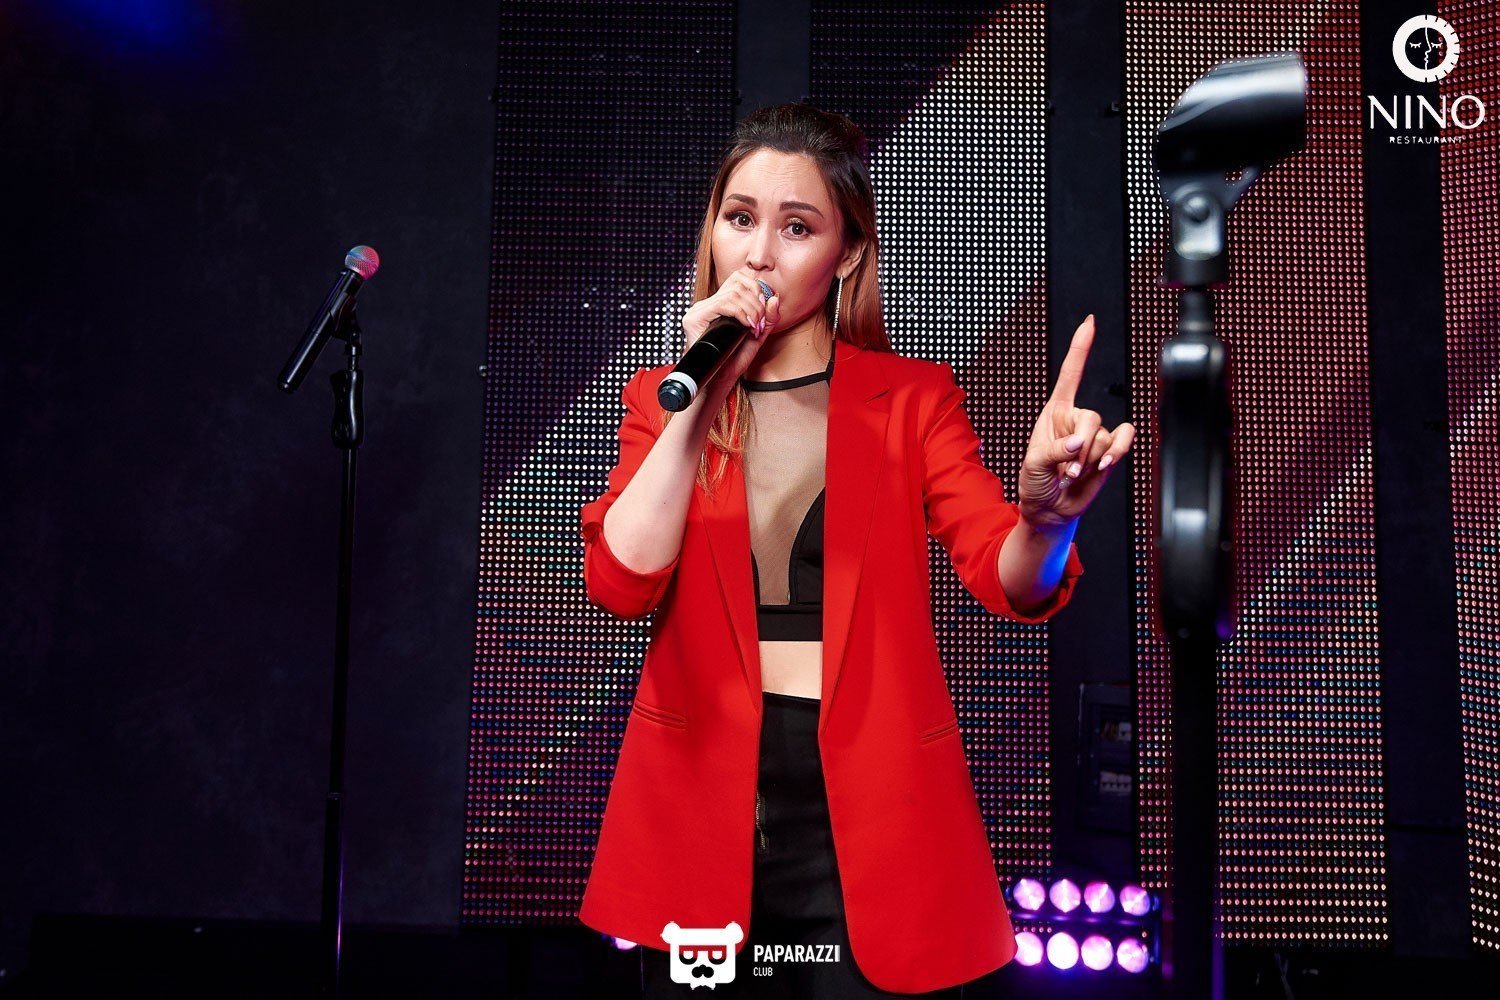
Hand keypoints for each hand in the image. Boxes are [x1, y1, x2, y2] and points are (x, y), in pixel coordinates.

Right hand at [681, 265, 782, 400]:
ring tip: (754, 326)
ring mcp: (699, 310)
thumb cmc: (736, 359)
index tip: (763, 311)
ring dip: (750, 309)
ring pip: (732, 293)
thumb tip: (775, 298)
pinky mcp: (694, 318)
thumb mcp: (758, 336)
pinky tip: (745, 325)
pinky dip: (739, 312)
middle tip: (760, 322)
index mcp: (719, 304)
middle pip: (737, 283)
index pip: (738, 279)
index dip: (756, 288)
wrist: (720, 379)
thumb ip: (768, 318)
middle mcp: (707, 304)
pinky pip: (722, 304)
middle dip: (756, 302)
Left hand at [1017, 314, 1135, 530]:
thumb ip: (1055, 451)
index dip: (1080, 348)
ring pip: (1104, 436)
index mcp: (1053, 413)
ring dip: (1090, 460)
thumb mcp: (1033, 464)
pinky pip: (1124, 439)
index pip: (1070, 375)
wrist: (1050, 509)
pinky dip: (1117, 452)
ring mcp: (1093, 436)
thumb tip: (1079, 444)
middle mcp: (1075, 420)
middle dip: (1080, 446)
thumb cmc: (1035, 483)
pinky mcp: (1108, 451)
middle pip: (1091, 416)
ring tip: (1072, 475)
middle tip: (1066, 469)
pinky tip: (1102, 465)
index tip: (1089, 323)